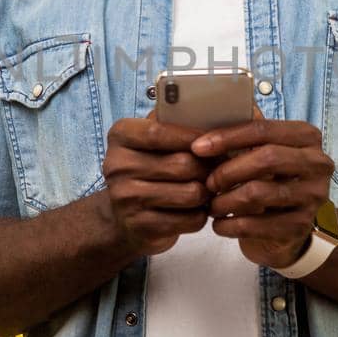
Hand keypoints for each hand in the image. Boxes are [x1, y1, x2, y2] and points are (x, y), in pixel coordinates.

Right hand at [99, 111, 215, 256]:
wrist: (123, 219)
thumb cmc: (147, 170)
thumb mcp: (151, 142)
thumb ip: (172, 123)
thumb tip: (211, 110)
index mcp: (120, 138)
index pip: (159, 131)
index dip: (192, 136)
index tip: (215, 140)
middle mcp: (117, 167)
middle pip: (183, 164)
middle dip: (208, 167)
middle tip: (220, 168)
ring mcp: (126, 199)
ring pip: (191, 193)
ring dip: (207, 193)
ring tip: (208, 189)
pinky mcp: (141, 226)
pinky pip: (190, 219)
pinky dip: (200, 215)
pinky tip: (196, 210)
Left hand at [190, 105, 335, 269]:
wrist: (289, 226)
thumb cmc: (270, 179)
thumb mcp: (263, 151)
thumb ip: (246, 132)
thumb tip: (213, 111)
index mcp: (307, 136)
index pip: (263, 129)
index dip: (227, 137)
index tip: (198, 147)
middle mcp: (318, 164)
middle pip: (266, 158)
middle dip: (228, 170)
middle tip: (208, 183)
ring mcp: (313, 196)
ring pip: (259, 193)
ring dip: (226, 200)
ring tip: (211, 205)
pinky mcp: (302, 226)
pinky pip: (257, 224)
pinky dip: (231, 224)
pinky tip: (219, 224)